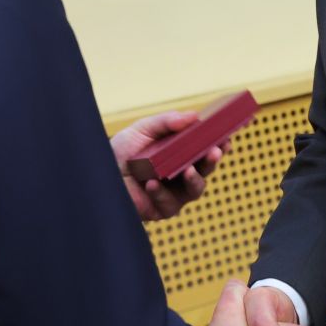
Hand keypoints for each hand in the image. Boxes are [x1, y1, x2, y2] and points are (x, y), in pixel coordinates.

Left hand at [110, 110, 226, 221]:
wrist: (99, 172)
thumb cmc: (123, 150)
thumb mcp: (143, 129)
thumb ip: (166, 122)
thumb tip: (193, 116)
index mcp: (182, 154)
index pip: (206, 150)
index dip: (219, 145)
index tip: (226, 138)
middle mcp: (182, 174)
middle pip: (206, 170)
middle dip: (212, 161)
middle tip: (214, 151)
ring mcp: (174, 193)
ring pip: (195, 190)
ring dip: (195, 180)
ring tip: (188, 170)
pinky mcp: (161, 209)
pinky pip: (169, 204)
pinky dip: (161, 193)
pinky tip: (152, 183)